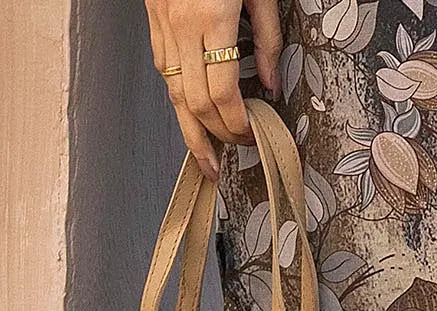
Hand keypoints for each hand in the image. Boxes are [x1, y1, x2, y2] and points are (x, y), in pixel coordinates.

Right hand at [145, 0, 281, 179]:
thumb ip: (268, 40)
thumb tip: (271, 85)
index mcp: (212, 19)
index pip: (223, 94)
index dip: (237, 124)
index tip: (251, 137)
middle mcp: (182, 26)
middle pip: (195, 103)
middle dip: (216, 135)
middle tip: (235, 150)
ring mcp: (163, 24)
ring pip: (173, 93)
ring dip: (191, 129)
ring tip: (207, 154)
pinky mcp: (153, 20)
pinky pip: (164, 69)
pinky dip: (179, 97)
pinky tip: (191, 114)